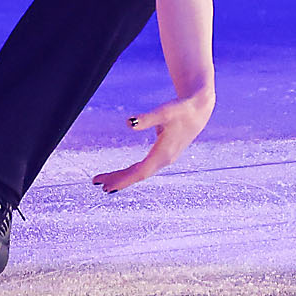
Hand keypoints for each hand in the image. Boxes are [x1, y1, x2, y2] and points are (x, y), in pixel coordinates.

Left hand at [91, 91, 213, 192]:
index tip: (106, 186)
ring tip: (104, 182)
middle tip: (96, 182)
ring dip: (123, 176)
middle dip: (118, 179)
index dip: (123, 179)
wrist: (199, 109)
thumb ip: (147, 118)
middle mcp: (165, 160)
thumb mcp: (164, 111)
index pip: (139, 172)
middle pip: (137, 174)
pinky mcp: (164, 154)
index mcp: (164, 154)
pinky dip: (132, 171)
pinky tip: (124, 172)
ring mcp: (165, 158)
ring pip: (141, 172)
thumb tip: (127, 123)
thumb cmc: (182, 109)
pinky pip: (144, 167)